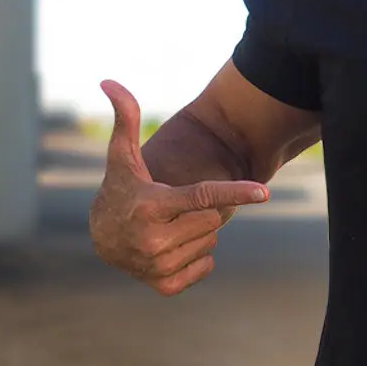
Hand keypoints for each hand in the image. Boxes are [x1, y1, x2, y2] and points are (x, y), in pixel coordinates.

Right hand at [88, 80, 268, 295]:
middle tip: (172, 209)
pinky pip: (207, 265)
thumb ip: (126, 118)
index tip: (265, 192)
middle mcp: (154, 239)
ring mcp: (158, 265)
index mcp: (152, 206)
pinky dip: (197, 257)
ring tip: (167, 228)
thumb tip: (109, 80)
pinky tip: (171, 249)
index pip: (203, 196)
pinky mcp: (164, 285)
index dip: (235, 192)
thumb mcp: (122, 156)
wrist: (102, 237)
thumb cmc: (121, 189)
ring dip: (198, 234)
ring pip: (212, 241)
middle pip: (215, 218)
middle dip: (201, 211)